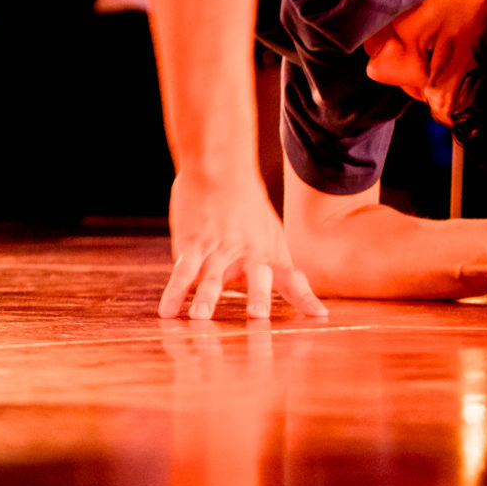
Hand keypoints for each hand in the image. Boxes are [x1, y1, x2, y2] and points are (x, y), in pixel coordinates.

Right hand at [162, 170, 326, 322]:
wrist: (220, 168)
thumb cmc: (247, 208)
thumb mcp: (271, 234)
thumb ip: (278, 268)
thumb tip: (301, 299)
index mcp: (269, 253)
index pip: (291, 277)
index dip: (305, 297)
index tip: (319, 315)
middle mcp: (247, 253)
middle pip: (255, 276)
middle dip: (257, 294)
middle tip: (258, 315)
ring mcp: (218, 248)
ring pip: (212, 275)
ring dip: (206, 296)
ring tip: (200, 317)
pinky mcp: (192, 244)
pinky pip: (182, 270)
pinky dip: (174, 291)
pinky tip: (167, 311)